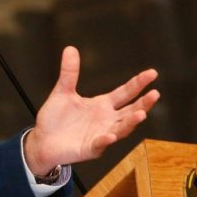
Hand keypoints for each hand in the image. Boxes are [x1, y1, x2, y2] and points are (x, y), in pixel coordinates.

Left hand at [23, 46, 159, 175]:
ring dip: (131, 122)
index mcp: (102, 105)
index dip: (138, 83)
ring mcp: (101, 135)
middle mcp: (106, 120)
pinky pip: (100, 143)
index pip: (125, 93)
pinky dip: (105, 139)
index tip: (152, 73)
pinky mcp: (90, 148)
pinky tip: (110, 134)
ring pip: (121, 129)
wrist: (42, 139)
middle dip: (143, 103)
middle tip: (155, 93)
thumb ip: (69, 72)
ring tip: (141, 114)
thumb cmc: (55, 118)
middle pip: (130, 111)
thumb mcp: (63, 91)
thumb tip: (70, 48)